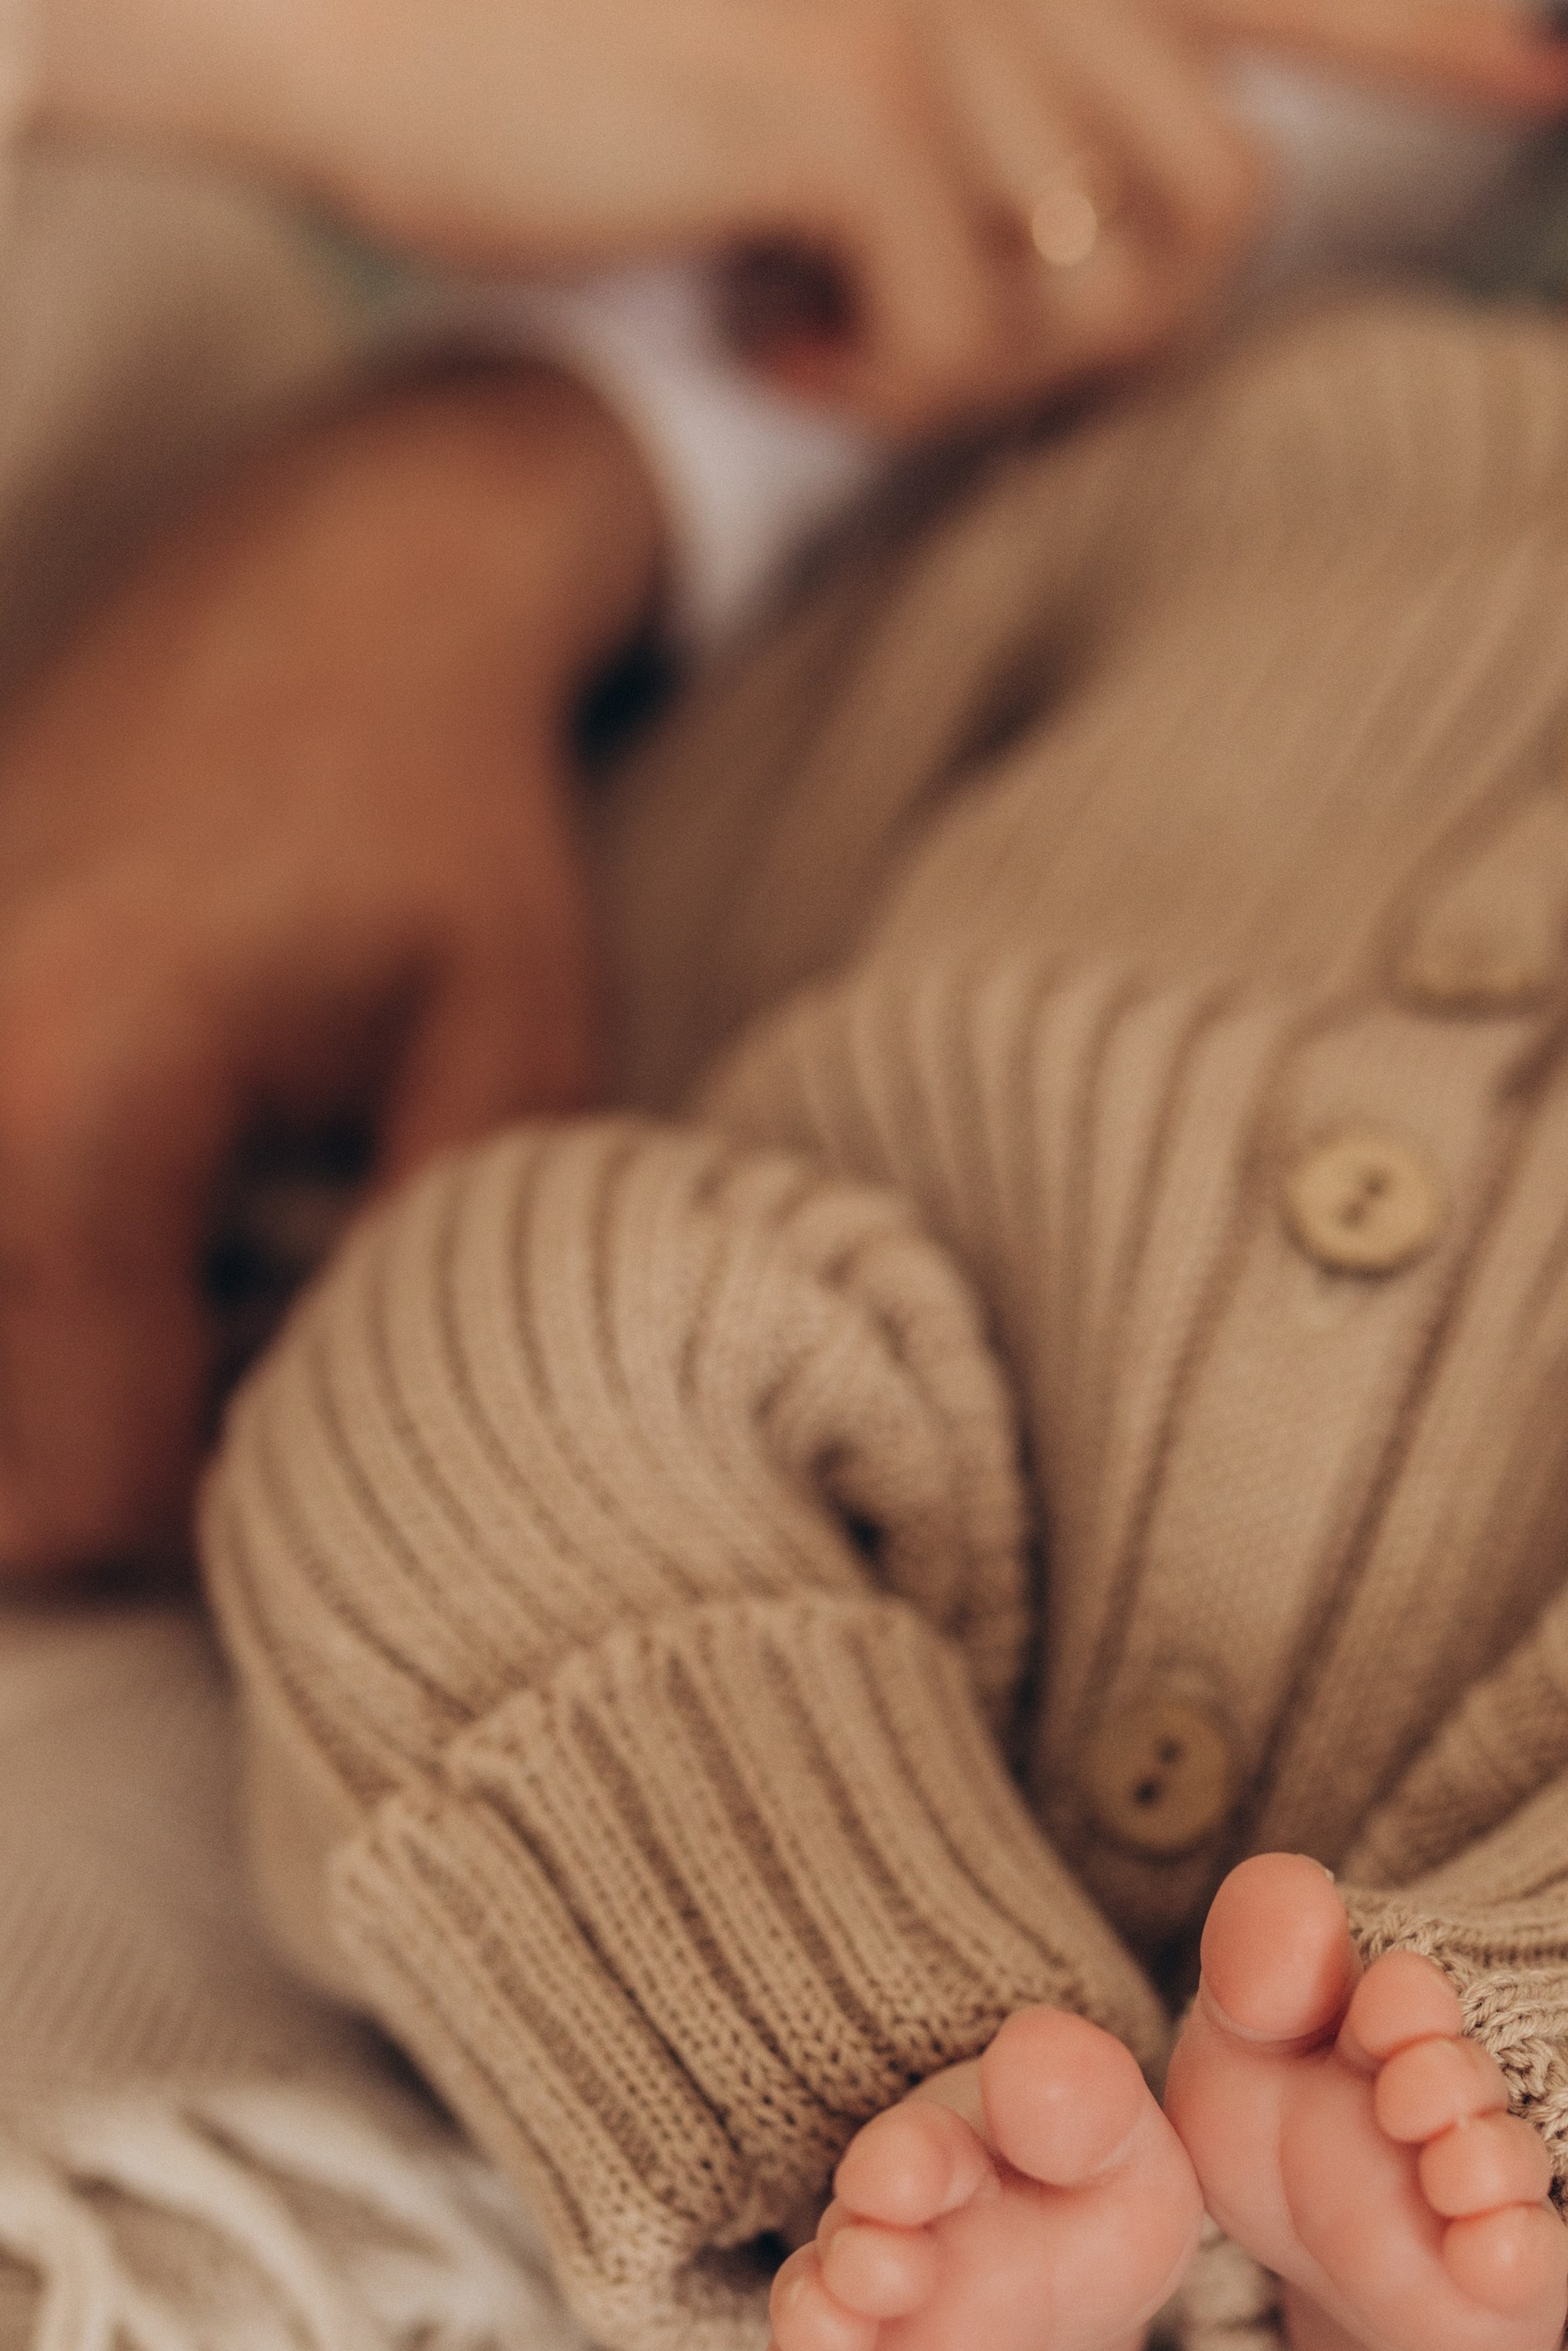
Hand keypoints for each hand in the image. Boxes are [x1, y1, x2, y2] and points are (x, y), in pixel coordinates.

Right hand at [0, 369, 661, 1574]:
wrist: (328, 584)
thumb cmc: (444, 822)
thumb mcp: (509, 1066)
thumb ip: (420, 1290)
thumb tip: (349, 1478)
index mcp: (75, 1097)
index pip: (83, 1482)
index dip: (218, 1538)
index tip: (328, 1462)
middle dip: (118, 1487)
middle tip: (270, 1389)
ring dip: (56, 1398)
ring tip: (202, 1306)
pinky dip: (29, 1299)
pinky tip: (130, 1239)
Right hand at [36, 0, 1567, 432]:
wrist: (345, 3)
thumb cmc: (557, 57)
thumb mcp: (795, 71)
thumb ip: (970, 111)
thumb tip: (1097, 253)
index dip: (1430, 19)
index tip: (1559, 63)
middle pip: (1213, 201)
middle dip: (1099, 339)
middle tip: (926, 357)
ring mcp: (938, 2)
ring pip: (1105, 284)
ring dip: (971, 374)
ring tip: (811, 329)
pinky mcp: (849, 94)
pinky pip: (967, 333)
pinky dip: (864, 390)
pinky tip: (744, 326)